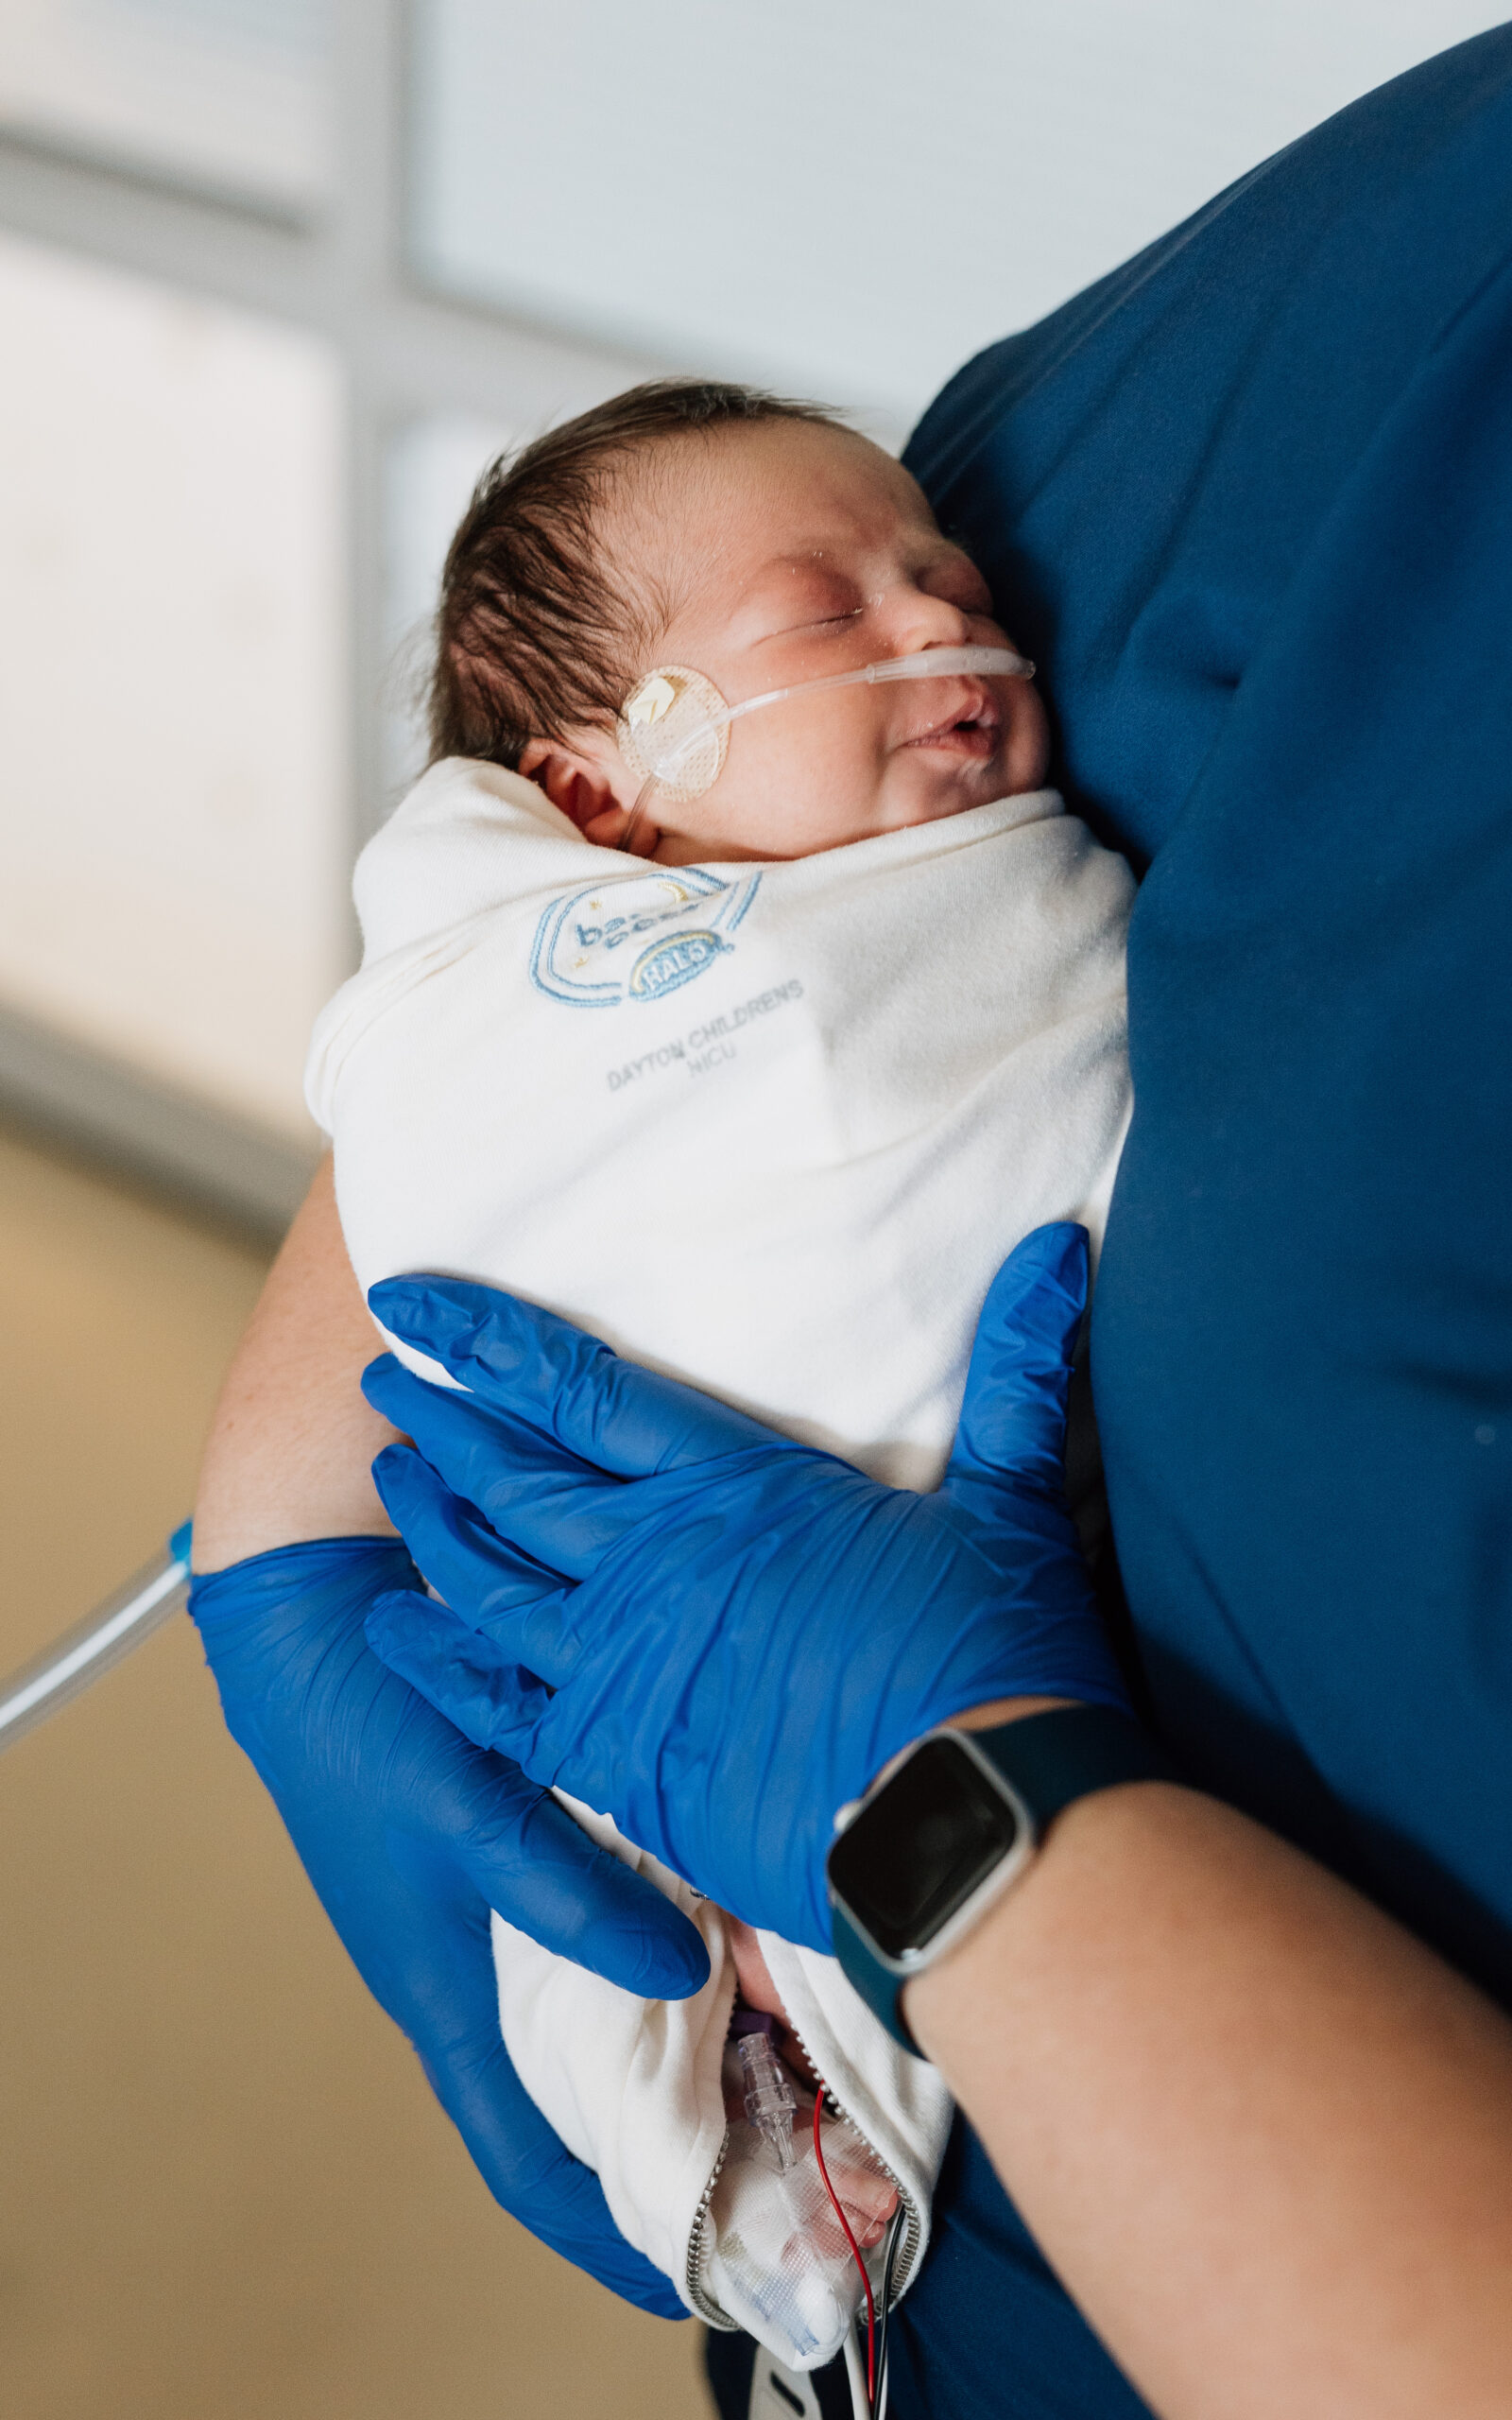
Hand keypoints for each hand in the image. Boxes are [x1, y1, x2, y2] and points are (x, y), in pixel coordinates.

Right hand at [189, 1536, 707, 2316]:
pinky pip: (600, 1925)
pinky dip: (665, 1942)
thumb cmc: (368, 1725)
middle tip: (777, 2148)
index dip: (601, 2231)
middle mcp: (472, 1970)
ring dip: (679, 2038)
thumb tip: (685, 1975)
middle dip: (669, 2134)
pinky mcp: (515, 1845)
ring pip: (599, 2010)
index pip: (525, 2160)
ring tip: (780, 2048)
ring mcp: (494, 1910)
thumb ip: (570, 1897)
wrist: (315, 1613)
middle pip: (576, 2095)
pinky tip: (732, 1919)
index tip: (690, 2277)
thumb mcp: (471, 1812)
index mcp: (441, 1995)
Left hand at [360, 1223, 1127, 1951]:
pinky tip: (398, 1629)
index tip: (415, 1300)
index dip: (489, 1339)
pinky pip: (496, 1705)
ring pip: (490, 1577)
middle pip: (513, 1473)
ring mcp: (624, 1665)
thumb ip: (1016, 1373)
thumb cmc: (994, 1660)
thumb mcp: (1011, 1502)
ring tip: (392, 1476)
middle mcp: (655, 1563)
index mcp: (736, 1488)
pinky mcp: (621, 1762)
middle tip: (388, 1380)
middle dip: (442, 1418)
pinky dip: (440, 1660)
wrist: (972, 1825)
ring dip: (434, 1520)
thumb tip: (1059, 1252)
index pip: (581, 1386)